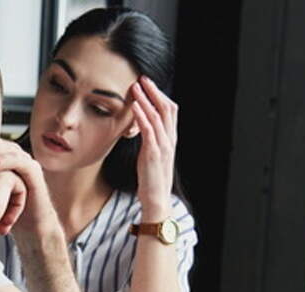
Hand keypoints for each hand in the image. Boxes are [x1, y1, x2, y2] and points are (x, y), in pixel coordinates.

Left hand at [130, 76, 177, 219]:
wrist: (157, 198)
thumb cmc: (152, 178)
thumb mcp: (152, 155)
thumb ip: (151, 140)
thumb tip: (142, 126)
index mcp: (171, 139)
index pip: (170, 110)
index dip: (160, 95)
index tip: (149, 85)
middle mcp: (170, 140)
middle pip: (167, 108)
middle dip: (154, 92)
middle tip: (143, 79)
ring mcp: (163, 146)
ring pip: (157, 116)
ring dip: (146, 99)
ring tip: (136, 87)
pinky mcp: (153, 153)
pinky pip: (148, 130)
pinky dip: (141, 116)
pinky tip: (134, 106)